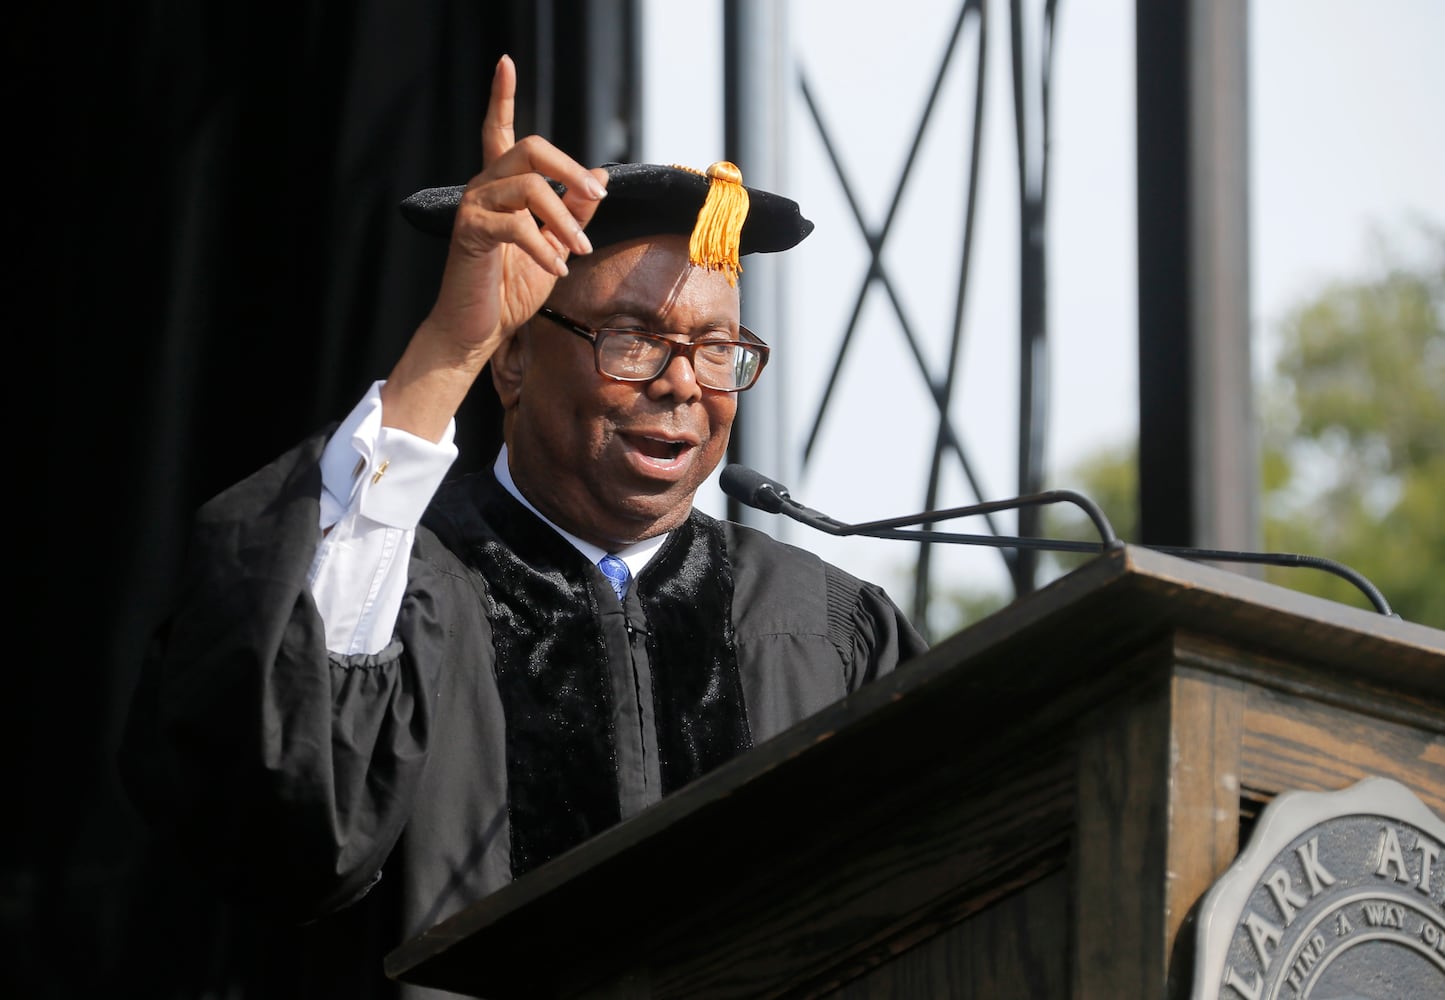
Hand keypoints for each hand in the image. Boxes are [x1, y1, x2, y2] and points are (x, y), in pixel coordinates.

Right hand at [430, 54, 608, 352]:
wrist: (479, 329)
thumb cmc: (512, 289)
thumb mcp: (557, 245)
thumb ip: (575, 210)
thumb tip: (600, 176)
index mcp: (502, 186)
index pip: (499, 131)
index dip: (502, 96)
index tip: (506, 61)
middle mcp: (484, 187)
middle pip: (530, 150)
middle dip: (570, 170)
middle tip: (596, 195)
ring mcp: (474, 207)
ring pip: (530, 188)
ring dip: (565, 219)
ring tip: (580, 249)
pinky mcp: (470, 233)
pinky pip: (517, 226)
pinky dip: (545, 247)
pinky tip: (558, 267)